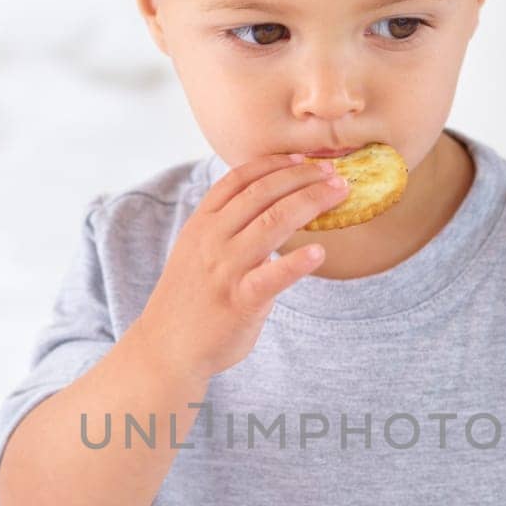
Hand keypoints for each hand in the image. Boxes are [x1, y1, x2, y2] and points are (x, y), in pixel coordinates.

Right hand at [135, 151, 349, 380]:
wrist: (167, 346)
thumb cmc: (189, 300)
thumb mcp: (196, 251)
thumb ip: (223, 228)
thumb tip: (262, 205)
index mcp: (202, 224)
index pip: (238, 180)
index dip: (274, 164)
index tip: (303, 159)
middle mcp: (213, 240)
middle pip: (262, 194)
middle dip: (302, 177)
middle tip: (334, 172)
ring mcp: (226, 269)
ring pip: (272, 223)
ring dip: (310, 202)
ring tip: (339, 194)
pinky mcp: (240, 301)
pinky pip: (272, 277)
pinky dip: (297, 263)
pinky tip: (320, 252)